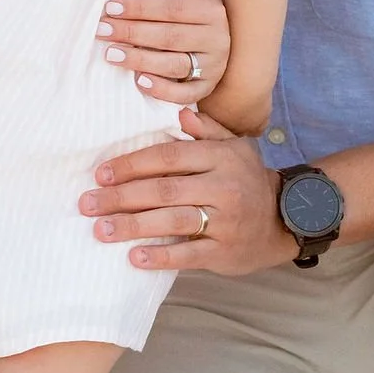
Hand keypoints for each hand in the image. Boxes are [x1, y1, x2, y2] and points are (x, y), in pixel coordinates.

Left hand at [80, 112, 290, 274]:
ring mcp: (225, 221)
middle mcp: (222, 186)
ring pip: (172, 221)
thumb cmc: (247, 180)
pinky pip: (189, 254)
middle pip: (163, 190)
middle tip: (88, 203)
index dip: (132, 165)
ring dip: (132, 226)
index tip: (101, 173)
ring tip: (101, 230)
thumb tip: (180, 114)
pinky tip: (134, 258)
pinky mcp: (225, 251)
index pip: (168, 158)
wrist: (285, 220)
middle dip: (121, 197)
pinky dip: (161, 257)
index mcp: (219, 158)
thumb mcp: (235, 147)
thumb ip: (207, 130)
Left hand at [96, 0, 231, 103]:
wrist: (231, 49)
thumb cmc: (202, 14)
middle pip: (169, 37)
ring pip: (174, 65)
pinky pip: (184, 94)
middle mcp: (217, 41)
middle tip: (101, 30)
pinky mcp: (206, 90)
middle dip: (132, 33)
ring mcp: (213, 68)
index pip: (172, 9)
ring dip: (140, 60)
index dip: (140, 7)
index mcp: (212, 12)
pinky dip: (162, 90)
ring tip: (110, 54)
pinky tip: (138, 82)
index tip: (110, 6)